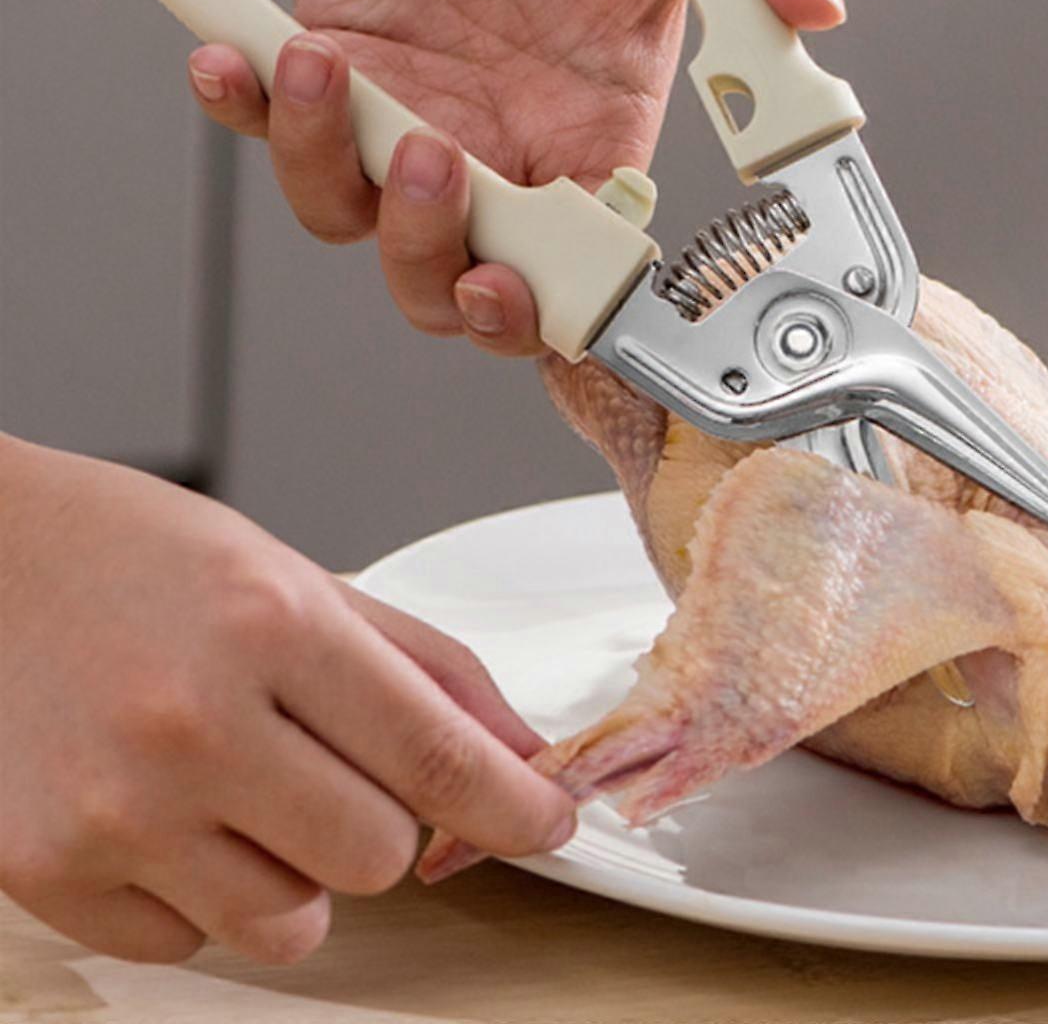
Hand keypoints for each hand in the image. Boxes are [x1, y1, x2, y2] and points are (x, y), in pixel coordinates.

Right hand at [0, 435, 572, 964]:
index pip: (435, 755)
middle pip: (378, 855)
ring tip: (249, 788)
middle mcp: (192, 721)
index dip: (513, 804)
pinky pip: (190, 942)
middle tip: (336, 764)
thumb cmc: (141, 556)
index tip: (547, 823)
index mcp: (272, 624)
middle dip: (387, 820)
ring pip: (293, 922)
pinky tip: (172, 810)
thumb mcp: (297, 575)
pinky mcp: (45, 871)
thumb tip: (516, 752)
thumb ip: (422, 667)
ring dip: (299, 870)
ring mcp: (112, 807)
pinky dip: (205, 893)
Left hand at [187, 0, 844, 354]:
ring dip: (327, 168)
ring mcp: (409, 119)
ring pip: (354, 224)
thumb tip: (819, 7)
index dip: (559, 313)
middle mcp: (501, 152)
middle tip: (434, 165)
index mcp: (594, 141)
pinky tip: (238, 58)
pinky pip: (273, 134)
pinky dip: (244, 110)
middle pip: (453, 286)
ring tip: (324, 67)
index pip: (583, 280)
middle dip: (432, 258)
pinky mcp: (331, 74)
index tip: (543, 283)